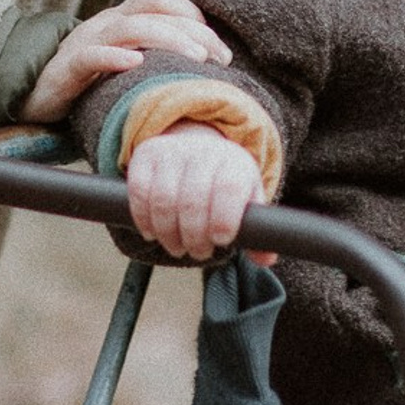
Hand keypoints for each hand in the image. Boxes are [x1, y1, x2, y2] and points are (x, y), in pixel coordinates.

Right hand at [19, 0, 230, 122]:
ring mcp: (85, 43)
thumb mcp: (121, 57)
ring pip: (130, 28)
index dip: (192, 13)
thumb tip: (190, 30)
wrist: (30, 96)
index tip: (218, 46)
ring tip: (195, 58)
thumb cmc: (84, 80)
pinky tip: (136, 64)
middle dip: (193, 30)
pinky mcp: (67, 69)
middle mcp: (105, 23)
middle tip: (220, 57)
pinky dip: (114, 58)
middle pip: (153, 11)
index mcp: (120, 18)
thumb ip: (150, 45)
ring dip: (168, 39)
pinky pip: (91, 56)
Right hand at [127, 119, 271, 263]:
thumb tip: (265, 260)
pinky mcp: (145, 156)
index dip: (224, 218)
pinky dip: (143, 219)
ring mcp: (171, 152)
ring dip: (168, 233)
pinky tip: (152, 232)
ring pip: (163, 199)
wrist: (198, 145)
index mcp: (234, 163)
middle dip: (194, 236)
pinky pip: (139, 191)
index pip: (228, 187)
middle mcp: (203, 153)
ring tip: (177, 247)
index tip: (221, 240)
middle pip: (192, 198)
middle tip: (199, 252)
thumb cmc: (224, 183)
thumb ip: (257, 232)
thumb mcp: (247, 200)